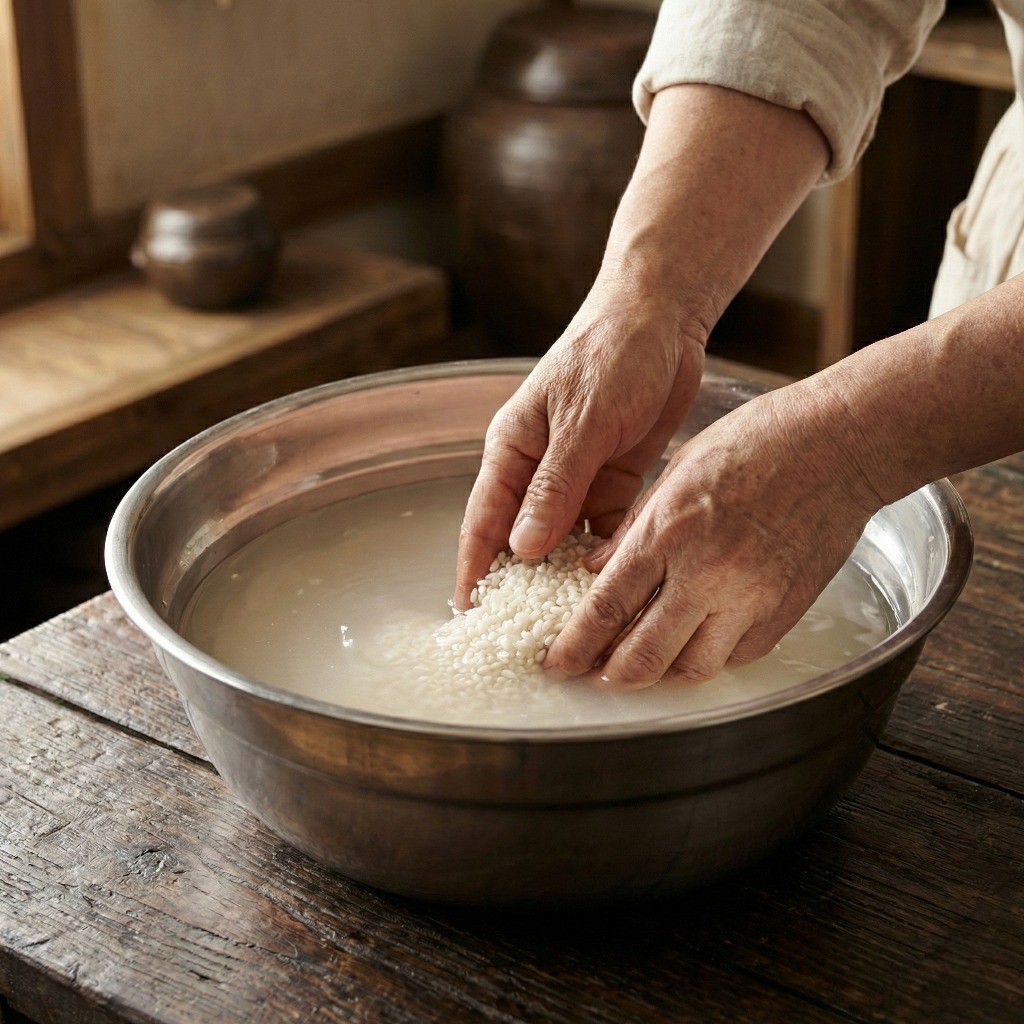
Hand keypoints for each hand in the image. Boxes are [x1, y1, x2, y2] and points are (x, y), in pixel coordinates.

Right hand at [454, 278, 706, 610]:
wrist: (664, 318)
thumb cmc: (612, 354)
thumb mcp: (583, 420)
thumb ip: (555, 485)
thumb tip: (524, 548)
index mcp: (514, 449)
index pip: (484, 520)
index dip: (475, 569)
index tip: (470, 615)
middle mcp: (540, 469)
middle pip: (522, 538)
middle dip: (524, 584)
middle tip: (529, 633)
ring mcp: (578, 476)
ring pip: (565, 540)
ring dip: (569, 576)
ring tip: (575, 622)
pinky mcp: (615, 479)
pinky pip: (606, 528)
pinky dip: (608, 554)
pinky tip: (614, 585)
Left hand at [544, 382, 884, 684]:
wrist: (839, 445)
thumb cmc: (757, 442)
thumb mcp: (677, 471)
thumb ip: (634, 528)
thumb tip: (595, 571)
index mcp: (669, 532)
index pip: (607, 607)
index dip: (574, 646)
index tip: (555, 663)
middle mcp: (706, 574)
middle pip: (643, 656)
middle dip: (608, 675)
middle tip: (590, 675)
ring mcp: (750, 599)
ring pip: (691, 669)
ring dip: (658, 675)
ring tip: (638, 667)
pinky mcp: (783, 612)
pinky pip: (734, 657)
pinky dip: (705, 658)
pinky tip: (690, 645)